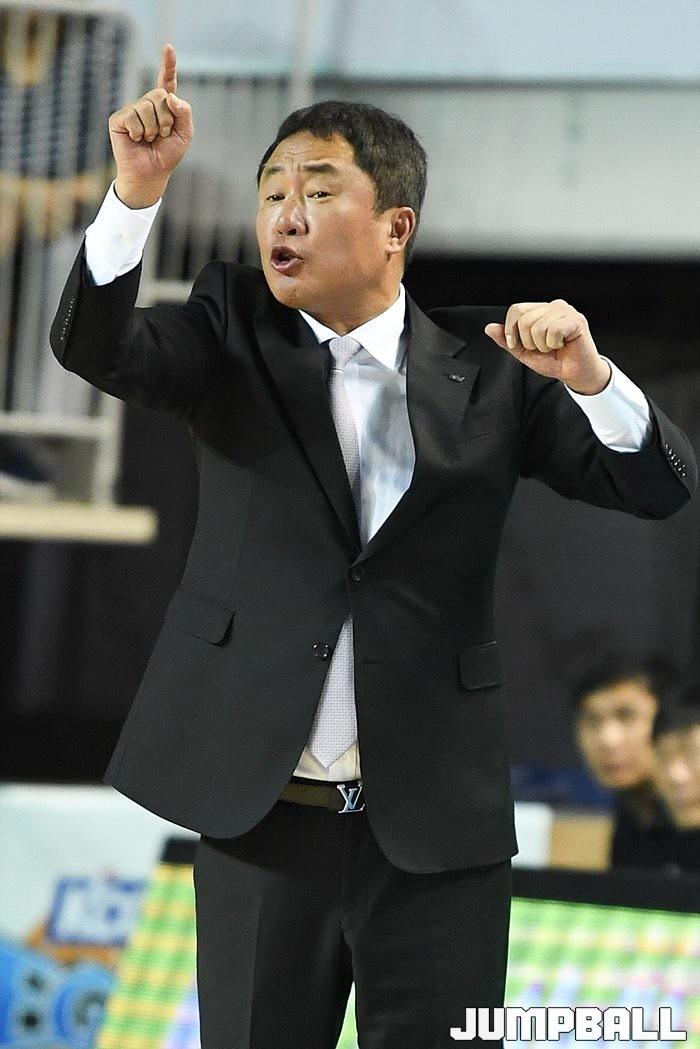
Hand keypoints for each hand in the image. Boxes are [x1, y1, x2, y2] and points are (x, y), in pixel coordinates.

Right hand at [109, 43, 192, 206]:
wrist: (150, 174)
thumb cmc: (167, 155)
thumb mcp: (184, 134)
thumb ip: (184, 113)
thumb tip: (171, 97)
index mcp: (164, 106)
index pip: (167, 81)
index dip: (168, 65)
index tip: (168, 48)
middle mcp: (147, 104)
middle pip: (160, 95)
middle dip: (167, 118)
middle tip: (162, 135)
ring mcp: (132, 110)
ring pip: (147, 106)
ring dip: (154, 127)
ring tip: (149, 139)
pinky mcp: (120, 119)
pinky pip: (134, 116)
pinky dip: (140, 132)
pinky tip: (137, 140)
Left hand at [484, 300, 611, 394]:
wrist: (576, 373)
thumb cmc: (555, 360)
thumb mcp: (524, 352)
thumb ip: (507, 340)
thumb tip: (490, 328)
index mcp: (541, 310)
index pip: (516, 309)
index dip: (511, 329)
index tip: (515, 344)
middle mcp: (553, 306)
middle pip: (524, 319)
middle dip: (528, 341)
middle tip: (542, 347)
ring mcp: (566, 311)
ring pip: (537, 326)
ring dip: (542, 345)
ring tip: (552, 347)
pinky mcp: (576, 320)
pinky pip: (553, 330)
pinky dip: (553, 343)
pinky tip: (562, 344)